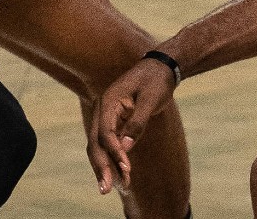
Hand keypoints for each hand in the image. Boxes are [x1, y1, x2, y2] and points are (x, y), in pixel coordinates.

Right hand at [87, 57, 177, 194]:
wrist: (161, 68)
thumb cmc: (156, 80)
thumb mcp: (151, 99)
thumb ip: (138, 123)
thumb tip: (125, 147)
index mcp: (108, 101)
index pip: (105, 131)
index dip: (114, 151)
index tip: (126, 168)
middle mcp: (103, 110)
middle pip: (96, 142)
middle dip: (102, 166)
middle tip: (107, 189)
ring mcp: (107, 117)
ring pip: (100, 147)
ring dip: (107, 168)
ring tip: (119, 188)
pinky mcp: (114, 123)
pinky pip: (110, 145)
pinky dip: (114, 160)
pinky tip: (122, 177)